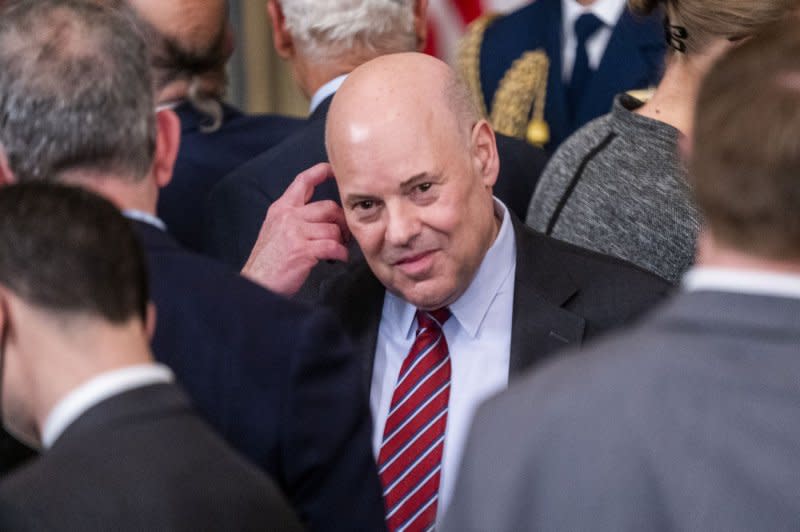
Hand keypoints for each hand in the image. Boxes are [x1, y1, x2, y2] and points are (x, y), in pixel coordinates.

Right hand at [241, 163, 348, 295]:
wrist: (256, 283)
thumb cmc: (268, 261)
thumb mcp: (274, 229)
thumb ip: (293, 217)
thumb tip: (322, 214)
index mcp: (281, 209)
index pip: (303, 181)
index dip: (321, 172)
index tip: (333, 170)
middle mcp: (288, 216)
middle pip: (329, 207)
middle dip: (341, 221)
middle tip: (343, 233)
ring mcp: (295, 233)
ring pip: (333, 229)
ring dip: (341, 241)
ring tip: (337, 250)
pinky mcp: (303, 251)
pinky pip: (333, 246)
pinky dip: (341, 254)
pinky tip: (338, 258)